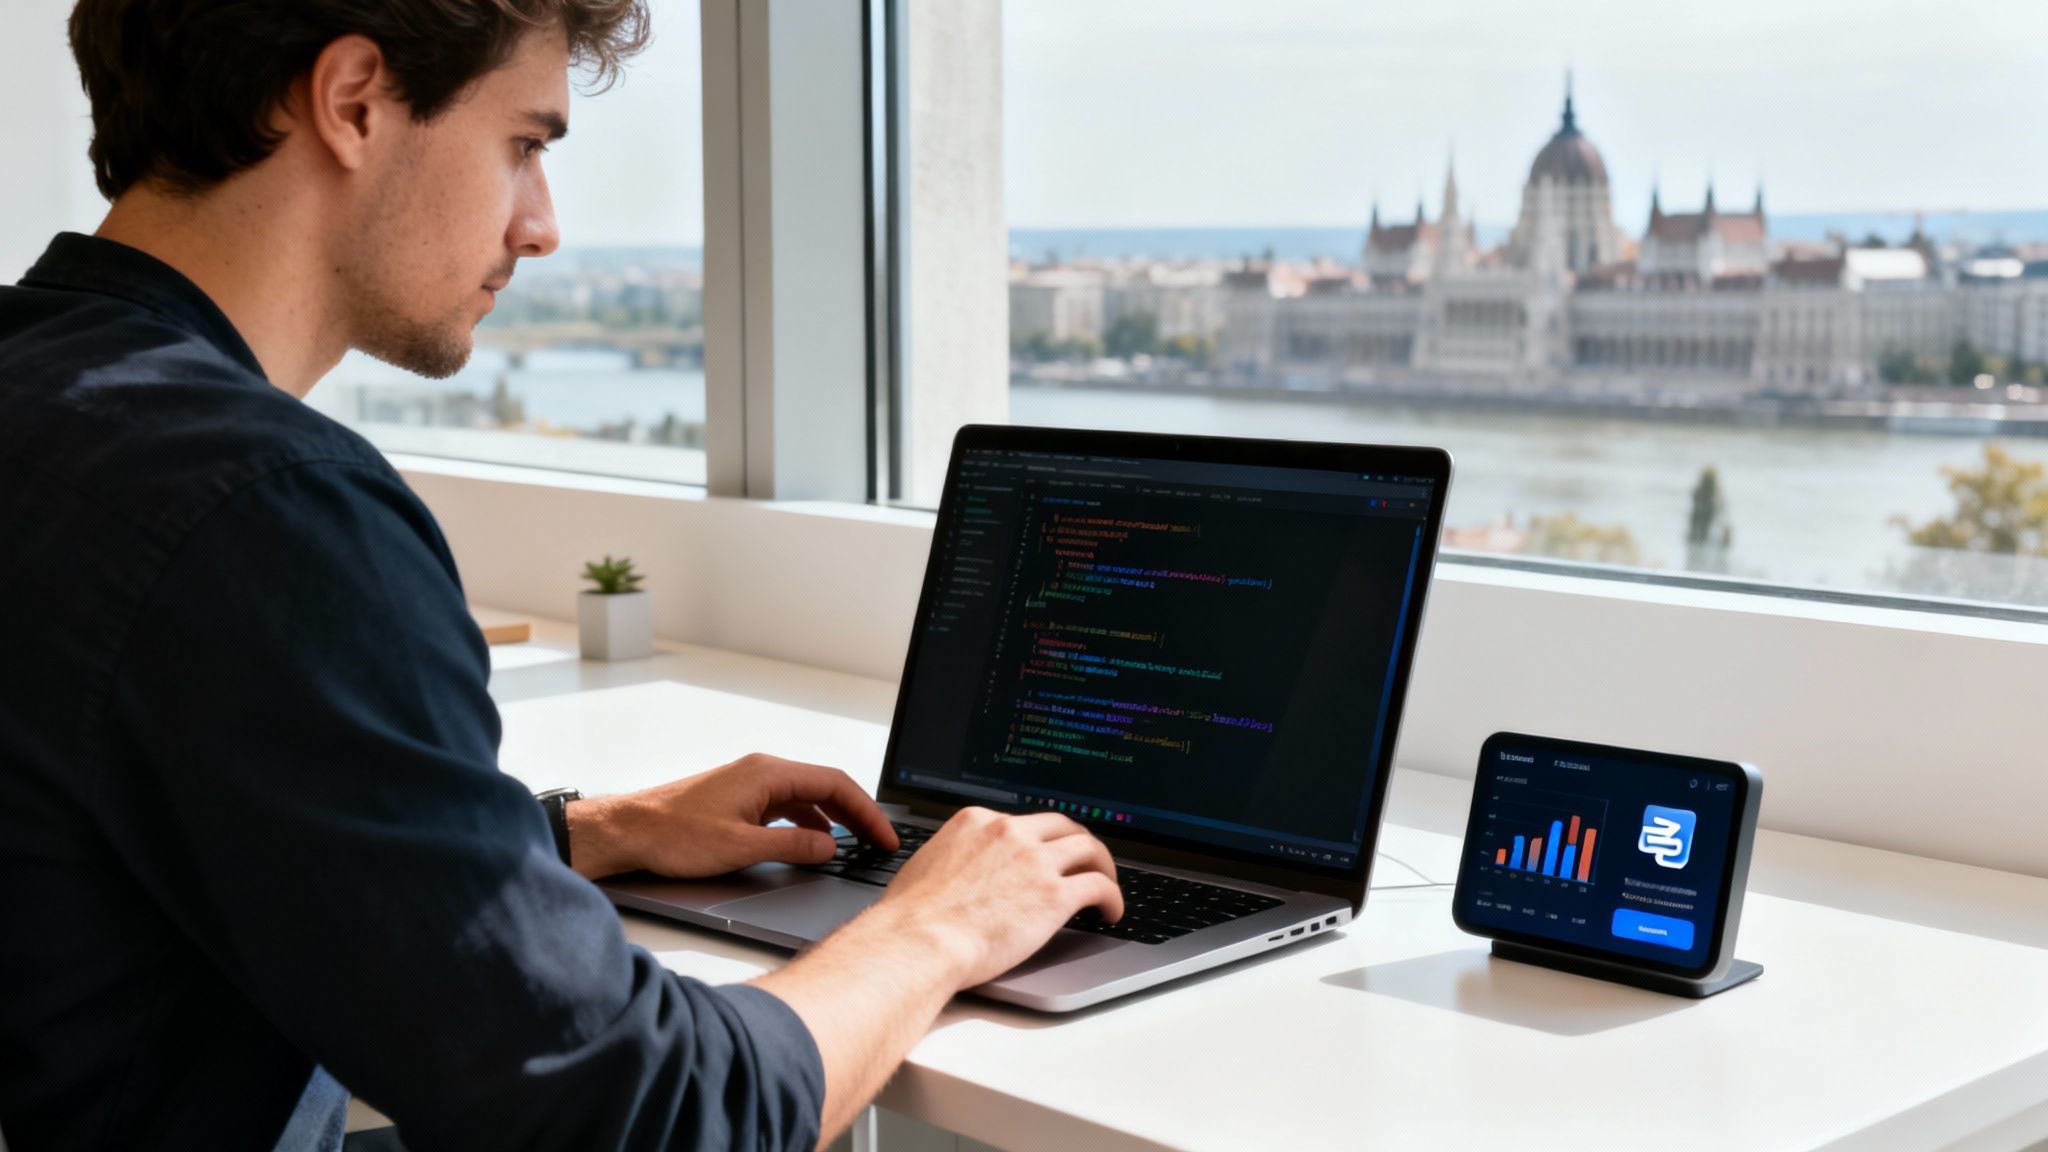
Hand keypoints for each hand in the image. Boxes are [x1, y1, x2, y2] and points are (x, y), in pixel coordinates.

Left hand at [564, 753, 897, 880]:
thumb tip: (830, 847)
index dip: (867, 813)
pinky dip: (809, 823)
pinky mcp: (740, 800)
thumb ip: (792, 847)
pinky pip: (788, 806)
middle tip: (881, 843)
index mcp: (768, 773)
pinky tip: (814, 844)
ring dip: (835, 820)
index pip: (835, 785)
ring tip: (856, 846)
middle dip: (858, 815)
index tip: (885, 837)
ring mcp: (751, 784)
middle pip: (826, 787)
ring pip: (808, 797)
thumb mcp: (740, 848)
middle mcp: (762, 772)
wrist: (628, 831)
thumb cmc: (673, 835)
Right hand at [872, 808, 1123, 988]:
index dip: (1041, 839)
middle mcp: (1010, 832)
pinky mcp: (1054, 894)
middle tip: (1086, 862)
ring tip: (1107, 885)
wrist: (918, 941)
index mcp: (978, 822)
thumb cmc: (911, 917)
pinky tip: (1111, 912)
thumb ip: (954, 857)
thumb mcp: (928, 864)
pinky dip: (1112, 896)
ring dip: (1103, 866)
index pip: (1023, 821)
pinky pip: (1099, 885)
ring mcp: (1035, 861)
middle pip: (1062, 826)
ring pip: (1088, 849)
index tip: (1047, 853)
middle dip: (1078, 843)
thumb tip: (958, 870)